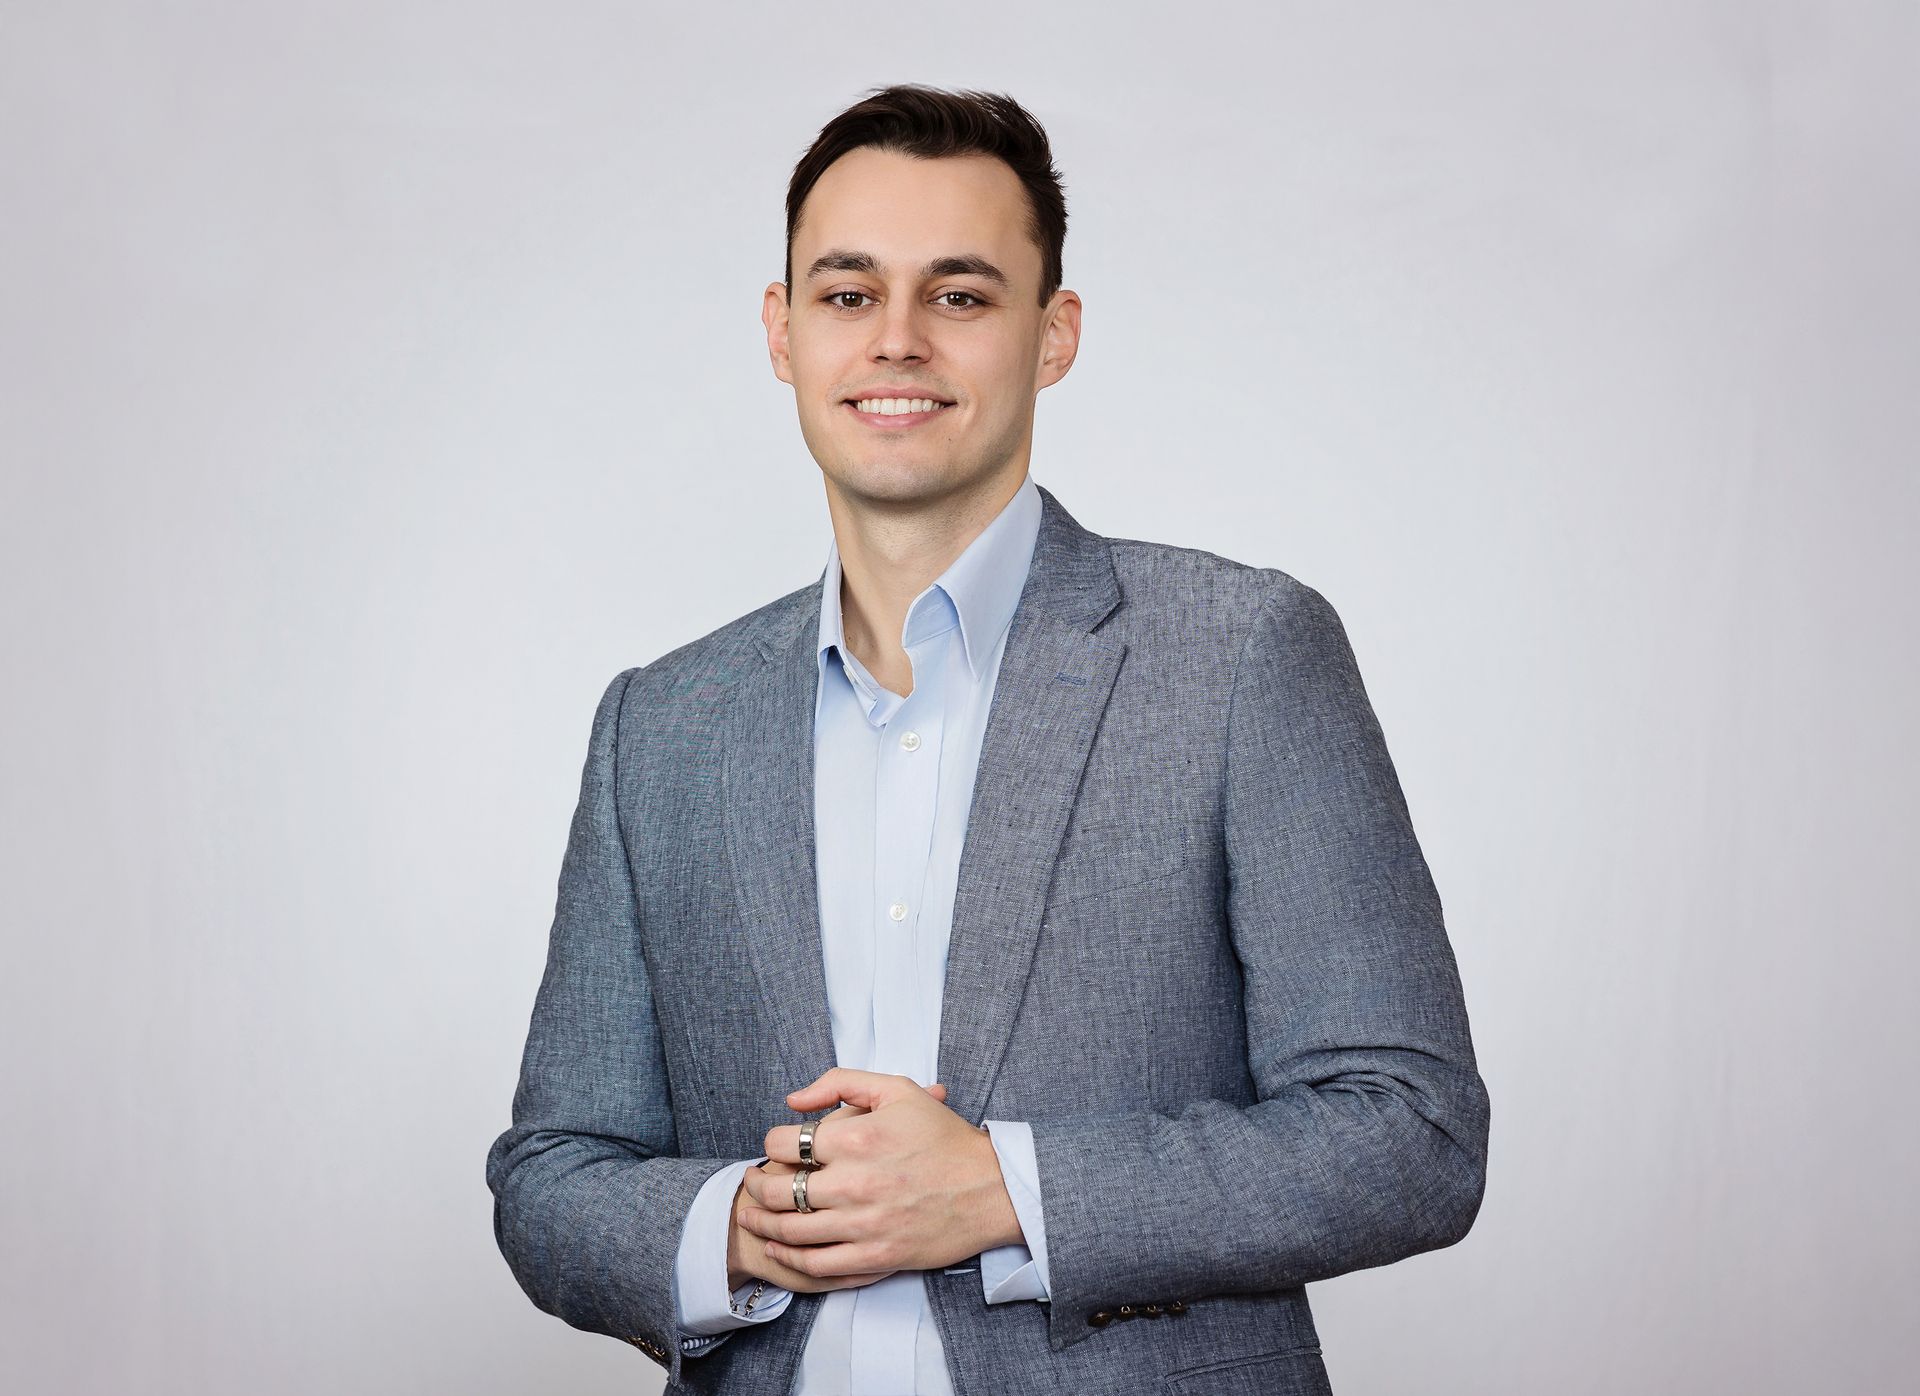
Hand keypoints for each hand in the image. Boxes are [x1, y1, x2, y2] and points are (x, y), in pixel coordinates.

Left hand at [736, 1070, 1022, 1281]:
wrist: (991, 1188)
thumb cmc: (943, 1136)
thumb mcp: (897, 1089)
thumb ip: (840, 1083)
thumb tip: (793, 1101)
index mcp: (856, 1138)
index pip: (785, 1143)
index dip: (771, 1143)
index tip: (774, 1146)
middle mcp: (854, 1184)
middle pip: (778, 1192)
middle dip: (756, 1186)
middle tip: (751, 1182)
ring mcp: (864, 1226)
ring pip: (791, 1233)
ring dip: (762, 1225)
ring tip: (753, 1217)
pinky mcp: (876, 1258)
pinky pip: (818, 1266)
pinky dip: (791, 1260)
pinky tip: (781, 1250)